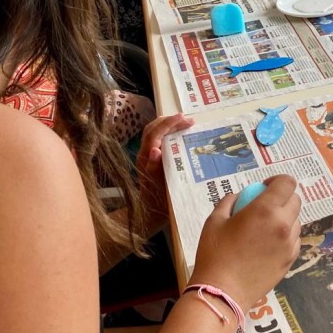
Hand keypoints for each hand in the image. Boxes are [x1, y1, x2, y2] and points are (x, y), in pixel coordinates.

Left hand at [136, 113, 193, 233]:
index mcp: (146, 159)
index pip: (154, 133)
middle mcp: (144, 155)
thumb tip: (155, 149)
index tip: (184, 118)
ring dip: (168, 125)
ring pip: (154, 133)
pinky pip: (158, 140)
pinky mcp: (151, 160)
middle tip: (188, 121)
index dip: (168, 123)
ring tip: (185, 125)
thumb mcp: (160, 187)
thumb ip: (155, 168)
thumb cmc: (157, 202)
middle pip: (152, 129)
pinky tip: (180, 136)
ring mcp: (146, 157)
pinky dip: (168, 133)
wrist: (149, 214)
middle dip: (169, 121)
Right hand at [190, 174, 301, 306]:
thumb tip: (241, 195)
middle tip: (265, 206)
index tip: (264, 187)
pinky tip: (268, 244)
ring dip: (284, 217)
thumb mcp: (215, 220)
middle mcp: (283, 224)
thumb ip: (230, 201)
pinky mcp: (290, 260)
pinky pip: (293, 239)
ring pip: (296, 221)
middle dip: (282, 198)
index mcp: (265, 210)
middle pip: (295, 200)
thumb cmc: (215, 254)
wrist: (222, 292)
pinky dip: (285, 236)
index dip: (277, 180)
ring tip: (264, 228)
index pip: (287, 183)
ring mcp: (289, 243)